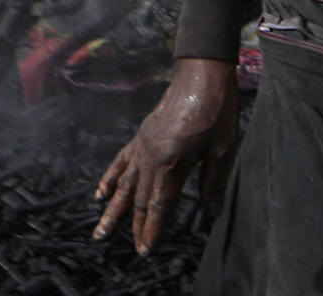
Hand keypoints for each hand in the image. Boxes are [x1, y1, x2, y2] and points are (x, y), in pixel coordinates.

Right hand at [93, 58, 238, 255]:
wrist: (202, 72)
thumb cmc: (216, 109)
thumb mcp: (222, 147)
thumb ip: (213, 182)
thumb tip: (211, 213)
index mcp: (171, 162)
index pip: (158, 205)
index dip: (153, 229)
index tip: (146, 251)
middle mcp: (151, 156)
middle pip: (140, 198)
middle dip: (135, 226)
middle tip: (132, 250)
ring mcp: (143, 143)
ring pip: (124, 184)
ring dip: (113, 210)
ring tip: (100, 233)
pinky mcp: (142, 133)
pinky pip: (121, 160)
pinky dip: (109, 177)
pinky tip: (100, 193)